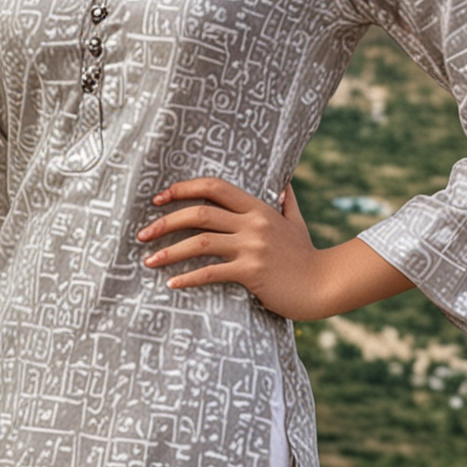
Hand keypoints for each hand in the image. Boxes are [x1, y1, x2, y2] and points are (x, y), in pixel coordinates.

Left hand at [137, 176, 414, 319]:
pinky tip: (172, 283)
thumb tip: (284, 182)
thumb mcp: (296, 222)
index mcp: (258, 208)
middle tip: (142, 234)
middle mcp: (253, 223)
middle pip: (200, 213)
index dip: (183, 188)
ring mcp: (252, 247)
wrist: (324, 284)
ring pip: (200, 243)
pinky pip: (211, 272)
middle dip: (166, 222)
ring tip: (148, 261)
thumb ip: (286, 201)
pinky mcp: (252, 271)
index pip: (215, 187)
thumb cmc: (306, 256)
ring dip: (169, 251)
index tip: (159, 198)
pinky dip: (188, 278)